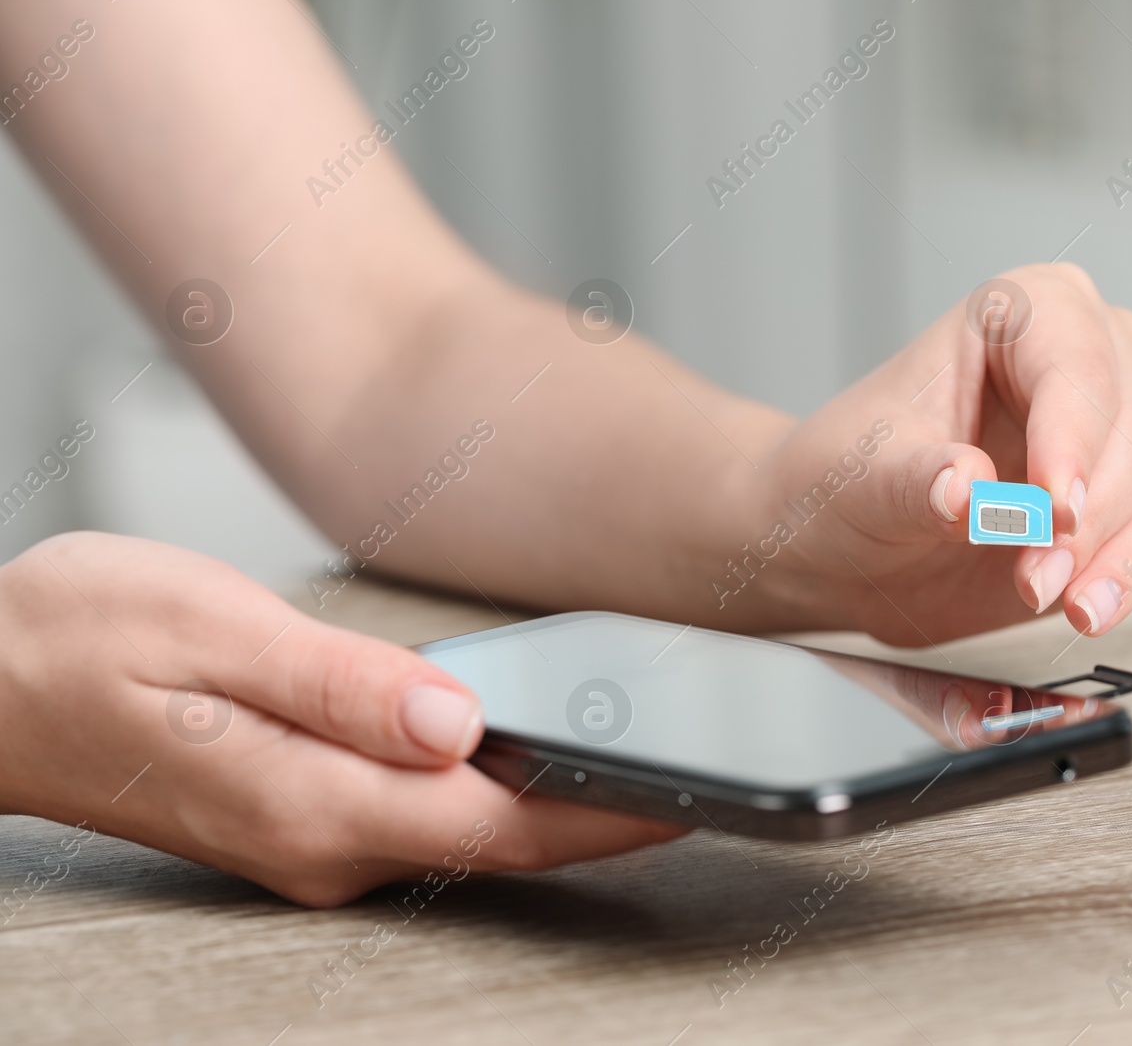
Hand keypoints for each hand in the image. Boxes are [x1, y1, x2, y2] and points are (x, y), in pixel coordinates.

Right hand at [0, 532, 679, 906]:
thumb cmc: (74, 640)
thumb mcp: (212, 632)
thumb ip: (345, 687)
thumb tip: (464, 724)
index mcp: (314, 801)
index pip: (503, 823)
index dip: (613, 812)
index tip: (701, 790)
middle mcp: (324, 841)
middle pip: (505, 835)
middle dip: (612, 807)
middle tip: (714, 765)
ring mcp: (314, 836)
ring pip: (472, 826)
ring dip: (564, 794)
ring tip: (655, 749)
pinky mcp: (307, 813)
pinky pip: (429, 810)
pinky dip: (500, 783)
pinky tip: (539, 745)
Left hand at [755, 264, 1131, 645]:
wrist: (844, 543)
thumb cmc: (850, 480)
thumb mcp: (861, 477)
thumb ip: (916, 481)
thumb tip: (968, 490)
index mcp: (1021, 314)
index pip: (1074, 367)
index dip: (1073, 440)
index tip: (1055, 509)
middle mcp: (1085, 357)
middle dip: (1092, 521)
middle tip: (1037, 583)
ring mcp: (1114, 430)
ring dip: (1130, 558)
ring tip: (1078, 609)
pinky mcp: (1127, 503)